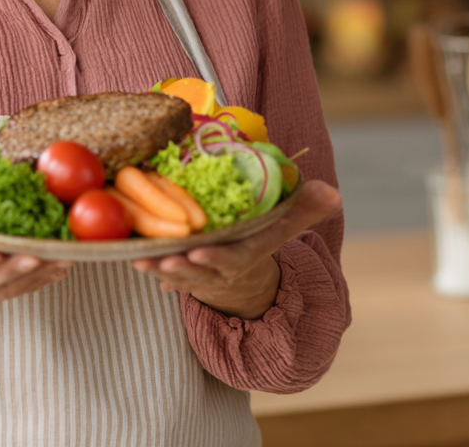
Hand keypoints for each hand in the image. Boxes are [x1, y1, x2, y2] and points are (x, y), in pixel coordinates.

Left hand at [131, 179, 341, 319]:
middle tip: (164, 258)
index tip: (200, 253)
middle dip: (182, 267)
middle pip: (200, 272)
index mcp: (243, 254)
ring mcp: (199, 273)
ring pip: (177, 275)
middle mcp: (220, 268)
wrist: (241, 270)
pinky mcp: (180, 271)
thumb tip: (333, 194)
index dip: (216, 259)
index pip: (232, 260)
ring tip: (140, 261)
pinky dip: (149, 267)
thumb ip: (305, 207)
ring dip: (159, 269)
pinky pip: (162, 272)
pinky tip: (134, 260)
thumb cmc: (258, 236)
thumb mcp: (283, 222)